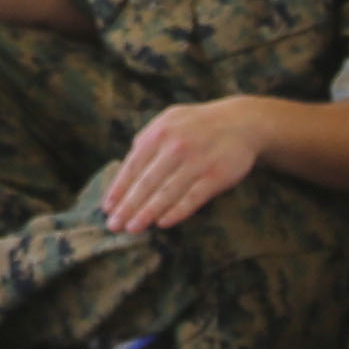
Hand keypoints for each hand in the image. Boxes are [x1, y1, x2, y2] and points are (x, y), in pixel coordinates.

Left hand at [99, 96, 273, 234]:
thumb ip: (146, 141)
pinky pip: (192, 198)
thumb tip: (125, 169)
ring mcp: (196, 161)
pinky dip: (176, 211)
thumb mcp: (169, 120)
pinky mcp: (216, 175)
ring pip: (166, 193)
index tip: (107, 209)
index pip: (132, 167)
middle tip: (114, 226)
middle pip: (146, 183)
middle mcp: (175, 146)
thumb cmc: (198, 125)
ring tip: (133, 228)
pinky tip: (162, 223)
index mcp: (159, 133)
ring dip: (147, 213)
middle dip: (127, 207)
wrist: (241, 122)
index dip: (118, 190)